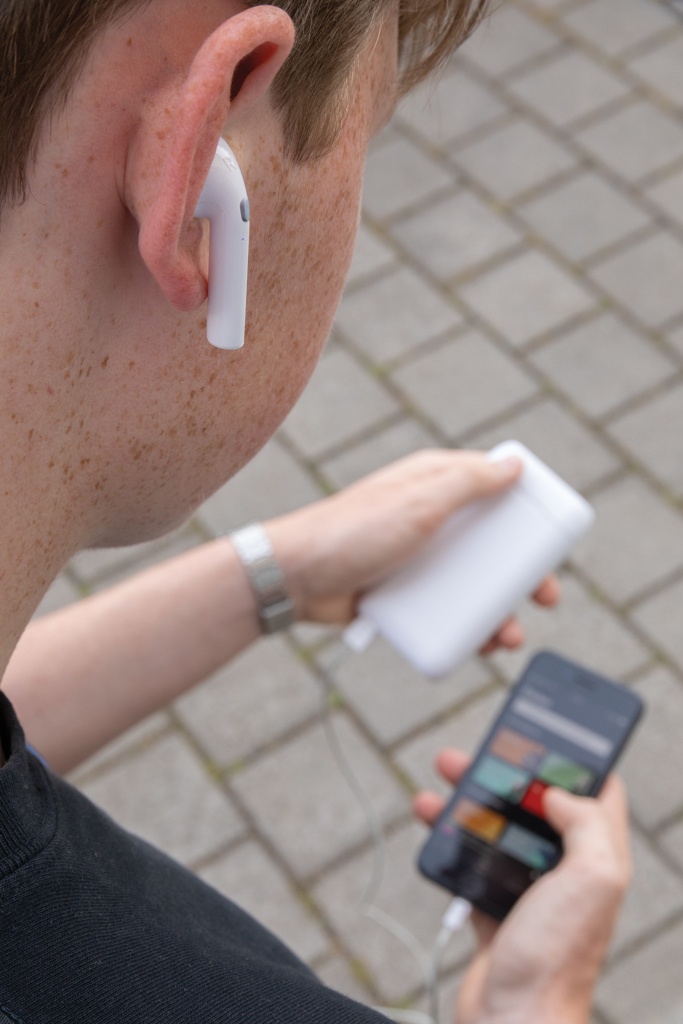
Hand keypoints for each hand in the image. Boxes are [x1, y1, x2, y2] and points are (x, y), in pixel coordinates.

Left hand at [265, 449, 558, 630]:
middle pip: (493, 545)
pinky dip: (467, 626)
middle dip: (524, 574)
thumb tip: (513, 464)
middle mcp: (430, 518)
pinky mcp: (404, 591)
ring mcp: (418, 557)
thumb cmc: (353, 530)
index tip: (552, 537)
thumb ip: (467, 481)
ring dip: (499, 610)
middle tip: (545, 597)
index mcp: (435, 485)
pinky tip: (479, 643)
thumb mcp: (418, 500)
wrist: (297, 577)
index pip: (495, 489)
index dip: (527, 510)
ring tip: (508, 636)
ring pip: (474, 583)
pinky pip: (446, 608)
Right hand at [414, 750, 630, 1023]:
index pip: (598, 793)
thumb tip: (560, 793)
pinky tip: (433, 828)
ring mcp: (530, 891)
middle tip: (475, 755)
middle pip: (536, 805)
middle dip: (505, 775)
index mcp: (597, 858)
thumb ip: (588, 824)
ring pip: (500, 830)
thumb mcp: (592, 880)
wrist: (512, 1021)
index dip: (574, 763)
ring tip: (439, 787)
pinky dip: (452, 842)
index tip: (543, 739)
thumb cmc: (556, 959)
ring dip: (469, 804)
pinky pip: (473, 864)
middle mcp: (566, 871)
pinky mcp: (497, 910)